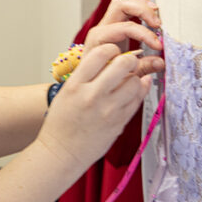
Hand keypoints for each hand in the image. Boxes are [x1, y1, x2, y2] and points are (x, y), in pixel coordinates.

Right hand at [38, 43, 150, 180]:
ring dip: (134, 77)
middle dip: (128, 60)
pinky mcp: (120, 122)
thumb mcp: (66, 93)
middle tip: (127, 63)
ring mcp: (108, 110)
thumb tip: (111, 59)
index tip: (112, 52)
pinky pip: (137, 99)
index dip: (110, 49)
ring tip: (127, 81)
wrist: (62, 153)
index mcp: (75, 86)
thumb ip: (86, 76)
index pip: (100, 53)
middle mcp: (92, 96)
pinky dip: (139, 91)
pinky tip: (133, 90)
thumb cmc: (62, 123)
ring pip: (135, 81)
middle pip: (123, 63)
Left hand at [84, 0, 163, 77]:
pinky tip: (150, 11)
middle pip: (120, 5)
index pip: (125, 27)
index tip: (158, 46)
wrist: (93, 78)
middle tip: (158, 24)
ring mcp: (106, 24)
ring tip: (156, 12)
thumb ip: (142, 67)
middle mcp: (101, 28)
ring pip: (122, 1)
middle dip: (142, 11)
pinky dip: (138, 4)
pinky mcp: (114, 24)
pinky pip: (124, 5)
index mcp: (100, 39)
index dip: (144, 34)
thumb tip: (160, 62)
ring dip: (141, 3)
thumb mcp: (124, 76)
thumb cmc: (106, 77)